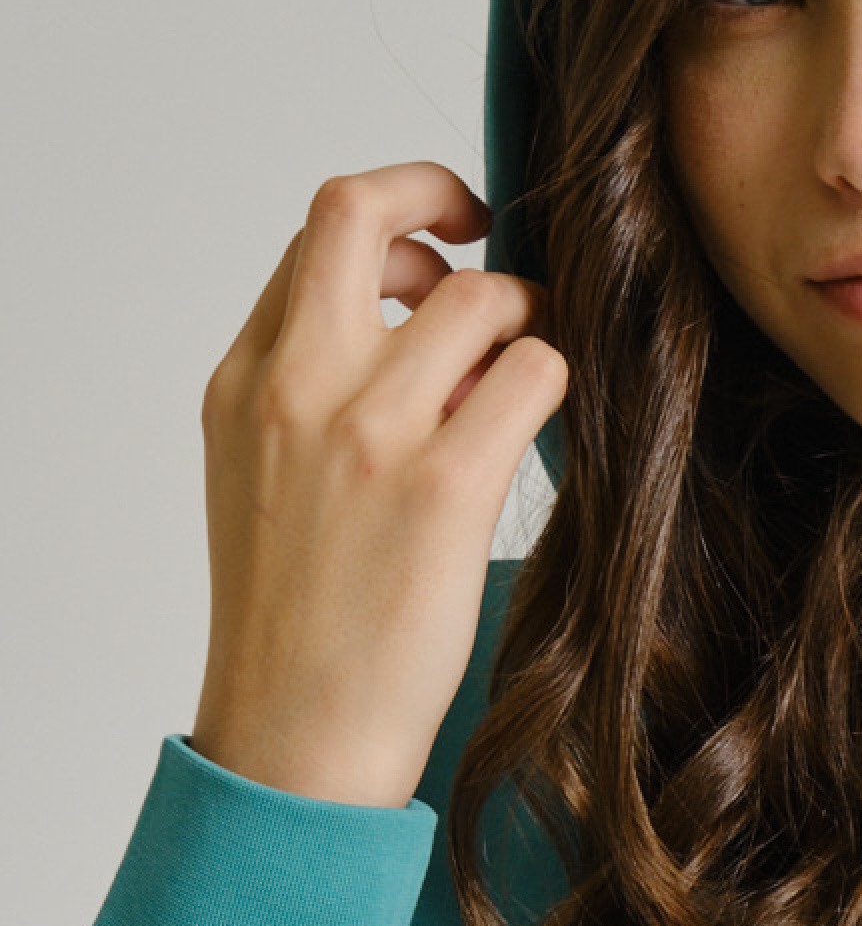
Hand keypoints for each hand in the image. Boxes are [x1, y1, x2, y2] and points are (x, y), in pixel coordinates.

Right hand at [188, 162, 566, 809]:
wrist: (296, 735)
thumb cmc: (297, 620)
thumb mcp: (263, 478)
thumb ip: (311, 390)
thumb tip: (407, 317)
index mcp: (244, 382)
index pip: (315, 239)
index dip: (391, 223)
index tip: (435, 243)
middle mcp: (295, 388)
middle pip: (360, 211)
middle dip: (438, 189)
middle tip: (490, 231)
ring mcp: (368, 432)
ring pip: (480, 297)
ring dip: (524, 318)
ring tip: (526, 377)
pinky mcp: (443, 486)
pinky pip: (534, 373)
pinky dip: (554, 384)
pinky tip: (543, 430)